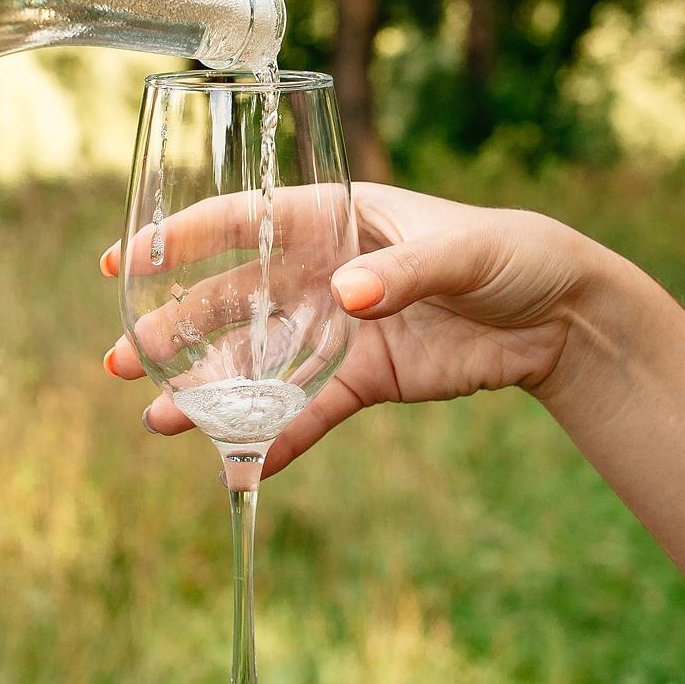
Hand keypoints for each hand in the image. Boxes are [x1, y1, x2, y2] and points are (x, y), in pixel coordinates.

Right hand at [102, 182, 612, 476]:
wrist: (565, 318)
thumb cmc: (514, 253)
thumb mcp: (464, 250)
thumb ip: (403, 270)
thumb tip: (347, 296)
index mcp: (336, 216)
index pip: (244, 220)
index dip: (181, 237)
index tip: (123, 260)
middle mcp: (324, 271)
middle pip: (232, 302)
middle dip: (174, 331)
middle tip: (119, 362)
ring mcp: (339, 329)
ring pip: (259, 364)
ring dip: (210, 392)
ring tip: (160, 422)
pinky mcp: (365, 379)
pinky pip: (310, 413)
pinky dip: (278, 440)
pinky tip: (240, 467)